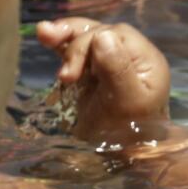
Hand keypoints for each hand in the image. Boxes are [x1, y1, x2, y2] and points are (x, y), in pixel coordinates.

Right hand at [35, 18, 171, 141]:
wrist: (128, 156)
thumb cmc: (132, 131)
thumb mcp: (128, 101)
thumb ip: (117, 68)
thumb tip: (102, 36)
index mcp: (144, 58)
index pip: (114, 34)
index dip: (89, 46)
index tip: (71, 75)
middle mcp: (129, 54)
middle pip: (98, 33)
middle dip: (75, 47)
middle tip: (63, 77)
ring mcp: (110, 61)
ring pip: (86, 37)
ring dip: (64, 36)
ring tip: (43, 33)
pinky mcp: (93, 72)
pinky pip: (78, 51)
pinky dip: (62, 45)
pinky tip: (45, 36)